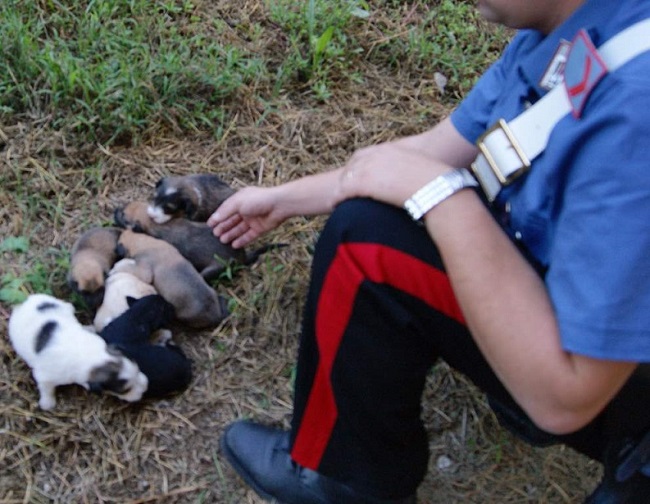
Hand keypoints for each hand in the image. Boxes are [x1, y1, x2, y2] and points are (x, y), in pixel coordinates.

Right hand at [207, 186, 285, 247]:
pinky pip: (249, 236)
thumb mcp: (237, 203)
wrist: (279, 205)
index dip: (218, 217)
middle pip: (232, 221)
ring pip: (239, 229)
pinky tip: (234, 245)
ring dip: (231, 234)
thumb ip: (225, 212)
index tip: (209, 225)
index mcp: (240, 200)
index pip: (226, 210)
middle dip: (223, 227)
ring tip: (222, 241)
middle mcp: (246, 210)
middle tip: (215, 235)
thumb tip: (213, 219)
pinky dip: (242, 240)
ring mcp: (253, 220)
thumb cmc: (257, 200)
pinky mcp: (260, 229)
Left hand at [334, 142, 452, 207]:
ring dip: (340, 190)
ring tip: (335, 201)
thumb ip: (410, 172)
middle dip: (346, 178)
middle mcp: (377, 155)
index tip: (353, 177)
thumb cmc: (437, 184)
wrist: (437, 189)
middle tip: (342, 191)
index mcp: (390, 150)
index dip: (356, 167)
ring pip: (346, 178)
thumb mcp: (421, 170)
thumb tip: (415, 182)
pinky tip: (334, 206)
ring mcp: (369, 168)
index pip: (363, 155)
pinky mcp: (364, 183)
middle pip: (352, 166)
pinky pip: (344, 190)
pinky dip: (337, 198)